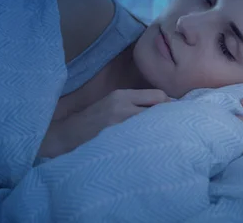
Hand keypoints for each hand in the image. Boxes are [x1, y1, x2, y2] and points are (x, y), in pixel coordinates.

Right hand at [38, 89, 170, 157]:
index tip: (172, 114)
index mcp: (122, 95)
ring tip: (162, 138)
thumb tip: (165, 106)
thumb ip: (134, 102)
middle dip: (168, 118)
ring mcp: (120, 124)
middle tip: (173, 128)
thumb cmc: (94, 120)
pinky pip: (142, 140)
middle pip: (159, 109)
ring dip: (160, 130)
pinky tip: (150, 148)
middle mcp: (122, 106)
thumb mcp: (112, 103)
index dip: (168, 105)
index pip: (158, 95)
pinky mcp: (117, 140)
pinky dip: (149, 142)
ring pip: (153, 125)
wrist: (69, 134)